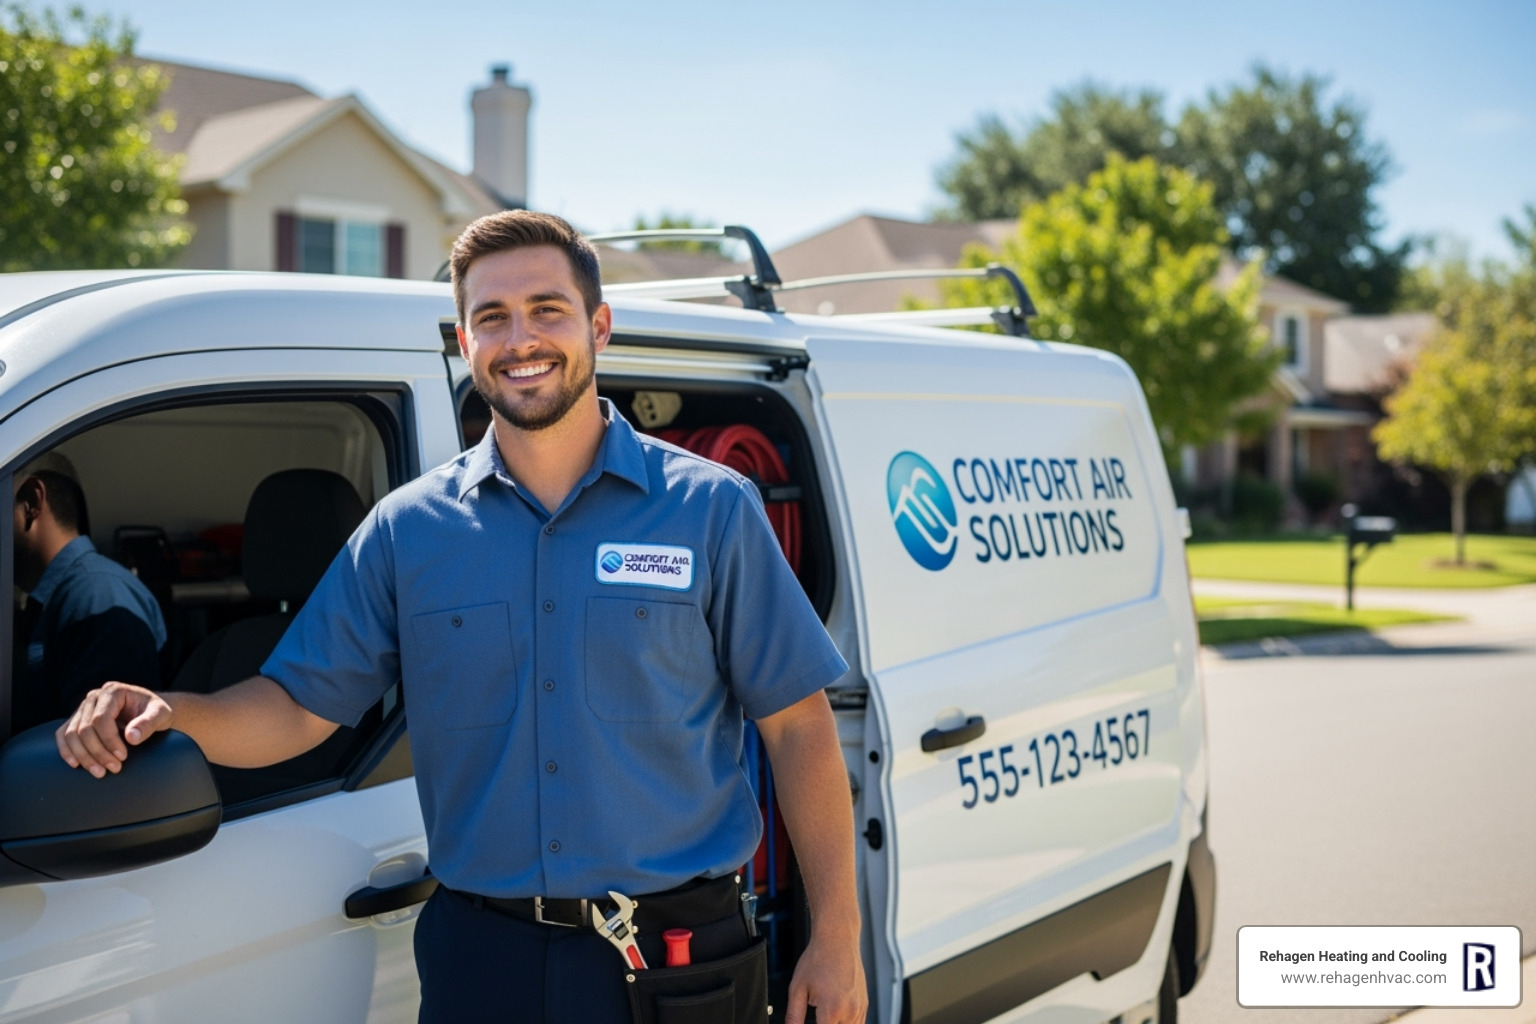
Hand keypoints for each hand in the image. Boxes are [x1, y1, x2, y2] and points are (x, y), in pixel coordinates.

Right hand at [55, 682, 173, 777]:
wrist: (150, 711)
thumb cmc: (156, 711)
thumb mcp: (161, 714)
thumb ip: (149, 723)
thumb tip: (131, 737)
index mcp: (113, 691)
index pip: (101, 719)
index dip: (109, 740)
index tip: (123, 756)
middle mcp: (94, 697)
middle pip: (84, 729)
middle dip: (98, 752)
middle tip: (114, 768)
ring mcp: (83, 708)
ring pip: (72, 734)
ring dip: (83, 756)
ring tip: (100, 772)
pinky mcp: (77, 719)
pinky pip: (63, 735)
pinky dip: (67, 750)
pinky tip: (75, 764)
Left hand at [785, 930, 866, 1023]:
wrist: (837, 939)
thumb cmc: (818, 959)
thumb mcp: (797, 988)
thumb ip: (794, 1016)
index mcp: (832, 1010)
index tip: (812, 1019)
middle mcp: (849, 1011)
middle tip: (817, 1015)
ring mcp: (859, 1008)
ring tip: (825, 1013)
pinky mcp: (864, 1004)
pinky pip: (858, 1023)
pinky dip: (846, 1023)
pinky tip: (836, 1013)